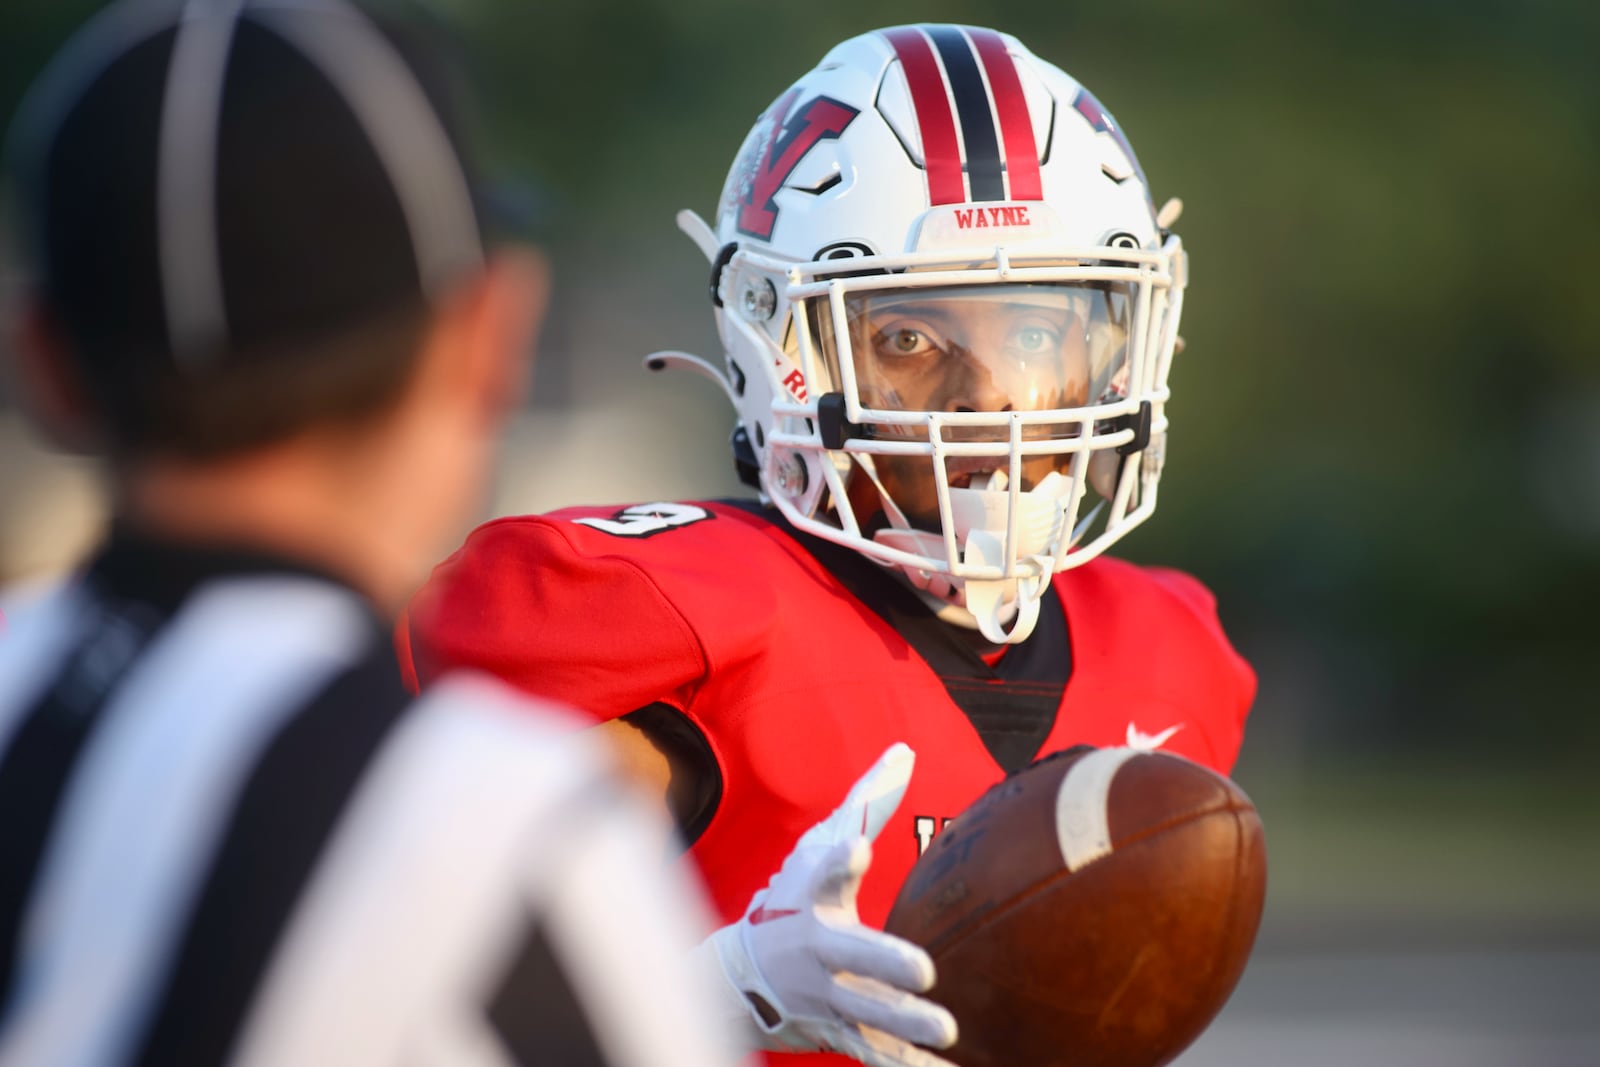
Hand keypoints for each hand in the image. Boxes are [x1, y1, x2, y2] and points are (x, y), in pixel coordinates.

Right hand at [694, 743, 957, 1066]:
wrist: (739, 980)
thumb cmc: (792, 901)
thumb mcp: (819, 848)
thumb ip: (867, 803)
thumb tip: (905, 751)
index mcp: (813, 899)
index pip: (824, 873)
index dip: (840, 860)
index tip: (859, 848)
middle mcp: (817, 950)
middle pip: (849, 954)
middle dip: (884, 963)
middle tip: (924, 969)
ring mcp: (826, 996)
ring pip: (866, 1012)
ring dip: (905, 1024)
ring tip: (948, 1029)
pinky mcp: (838, 1032)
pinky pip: (874, 1054)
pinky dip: (906, 1066)